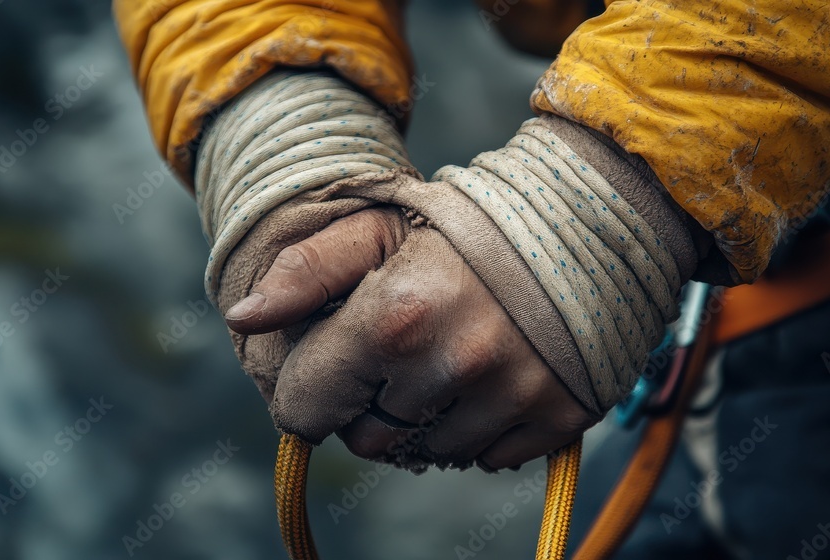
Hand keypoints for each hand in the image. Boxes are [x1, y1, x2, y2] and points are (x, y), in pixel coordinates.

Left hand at [226, 207, 595, 469]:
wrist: (584, 221)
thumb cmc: (465, 227)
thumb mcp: (377, 227)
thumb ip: (305, 270)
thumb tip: (245, 318)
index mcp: (393, 317)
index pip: (306, 407)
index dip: (311, 385)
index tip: (333, 362)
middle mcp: (451, 366)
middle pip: (366, 441)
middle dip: (369, 405)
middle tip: (399, 355)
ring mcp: (509, 397)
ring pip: (428, 455)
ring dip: (425, 420)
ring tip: (447, 361)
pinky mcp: (556, 416)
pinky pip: (489, 458)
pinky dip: (480, 429)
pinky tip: (490, 378)